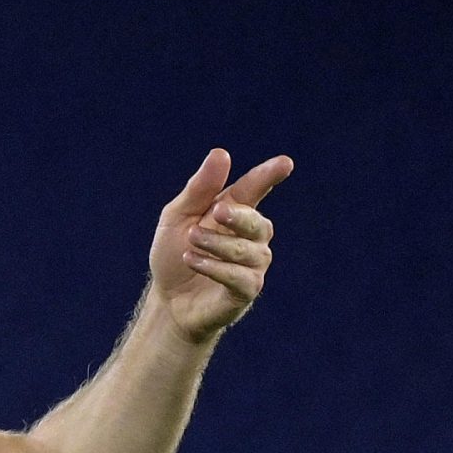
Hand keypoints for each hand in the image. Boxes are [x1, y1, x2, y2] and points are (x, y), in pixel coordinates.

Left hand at [149, 148, 292, 343]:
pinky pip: (240, 277)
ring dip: (216, 244)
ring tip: (190, 242)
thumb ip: (200, 188)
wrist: (167, 299)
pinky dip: (215, 267)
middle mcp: (251, 237)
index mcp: (235, 212)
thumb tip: (221, 153)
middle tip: (216, 212)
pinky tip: (193, 260)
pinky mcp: (247, 290)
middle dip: (238, 215)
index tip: (285, 163)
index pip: (255, 189)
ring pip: (247, 250)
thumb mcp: (178, 216)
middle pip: (256, 222)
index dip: (269, 176)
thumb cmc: (174, 252)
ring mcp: (253, 264)